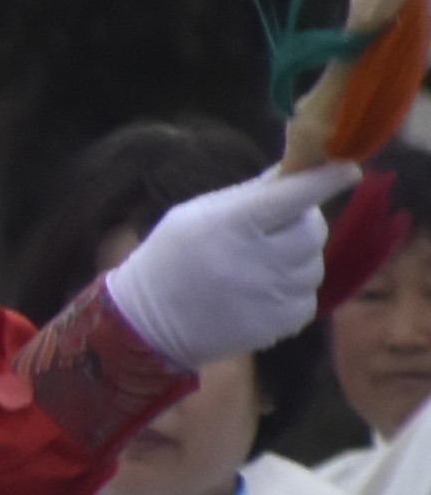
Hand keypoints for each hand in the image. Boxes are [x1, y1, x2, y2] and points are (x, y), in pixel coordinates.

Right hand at [95, 154, 355, 369]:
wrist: (147, 325)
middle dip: (301, 224)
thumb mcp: (197, 215)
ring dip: (297, 261)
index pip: (292, 195)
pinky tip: (261, 293)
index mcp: (231, 224)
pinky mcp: (280, 323)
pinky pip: (308, 296)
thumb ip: (251, 194)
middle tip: (275, 230)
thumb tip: (298, 169)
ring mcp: (270, 294)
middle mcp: (255, 259)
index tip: (348, 169)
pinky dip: (292, 292)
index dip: (324, 180)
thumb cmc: (172, 258)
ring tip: (259, 267)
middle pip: (312, 230)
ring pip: (314, 264)